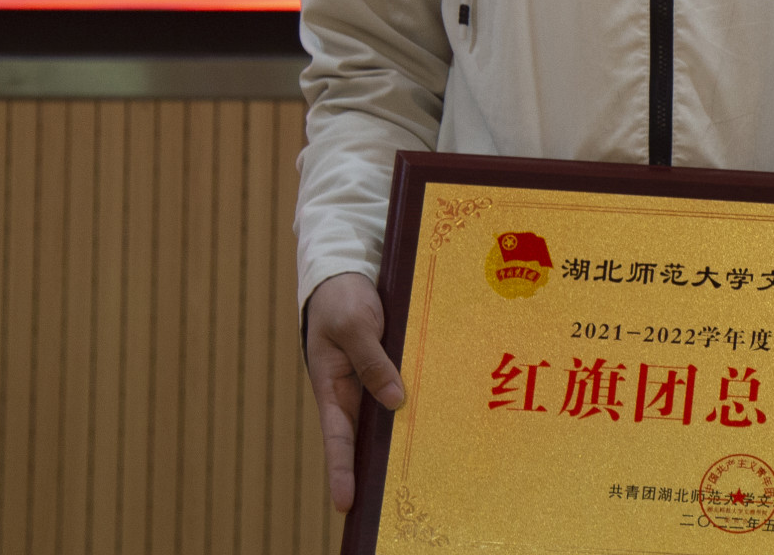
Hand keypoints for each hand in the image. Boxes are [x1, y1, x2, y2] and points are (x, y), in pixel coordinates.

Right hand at [304, 271, 405, 512]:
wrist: (349, 269)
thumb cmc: (342, 298)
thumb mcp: (353, 326)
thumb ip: (372, 362)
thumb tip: (393, 402)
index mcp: (331, 387)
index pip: (336, 438)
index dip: (341, 471)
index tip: (344, 503)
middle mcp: (352, 391)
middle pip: (364, 438)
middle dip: (374, 469)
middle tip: (389, 503)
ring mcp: (372, 380)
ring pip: (388, 416)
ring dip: (403, 438)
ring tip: (424, 471)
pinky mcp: (390, 366)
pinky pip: (403, 389)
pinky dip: (416, 404)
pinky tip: (441, 418)